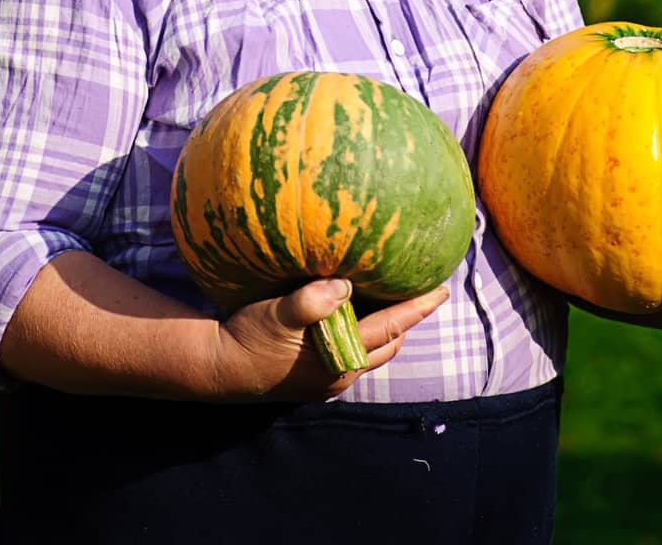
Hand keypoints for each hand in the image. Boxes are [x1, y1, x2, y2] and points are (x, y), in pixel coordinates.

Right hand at [208, 278, 448, 401]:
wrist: (219, 368)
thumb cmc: (248, 338)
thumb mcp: (276, 313)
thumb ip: (311, 300)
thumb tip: (342, 284)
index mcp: (339, 358)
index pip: (390, 329)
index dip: (417, 309)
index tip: (442, 290)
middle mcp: (341, 372)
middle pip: (389, 344)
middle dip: (409, 318)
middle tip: (423, 289)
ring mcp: (328, 377)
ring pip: (372, 350)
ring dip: (388, 327)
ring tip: (396, 297)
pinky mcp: (315, 375)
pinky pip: (354, 352)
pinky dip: (366, 332)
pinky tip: (357, 312)